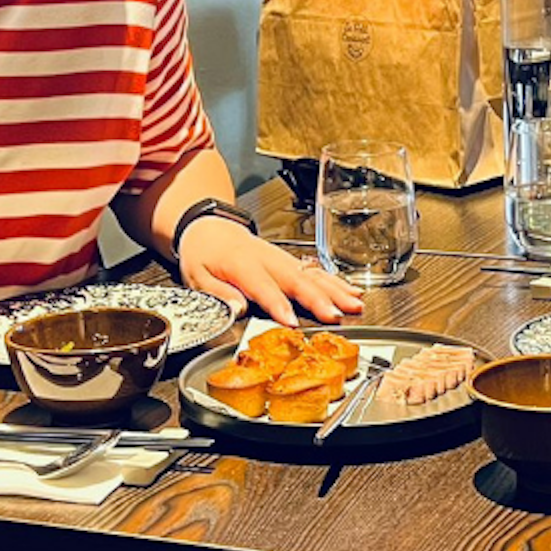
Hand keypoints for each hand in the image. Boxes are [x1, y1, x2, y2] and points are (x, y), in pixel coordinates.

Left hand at [178, 216, 365, 323]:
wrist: (210, 230)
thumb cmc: (203, 255)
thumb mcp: (196, 277)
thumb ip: (218, 293)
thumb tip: (237, 308)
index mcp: (241, 264)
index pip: (263, 286)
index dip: (278, 304)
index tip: (291, 321)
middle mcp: (268, 260)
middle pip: (297, 279)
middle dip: (319, 299)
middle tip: (335, 315)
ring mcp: (283, 258)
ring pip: (312, 274)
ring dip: (336, 290)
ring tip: (355, 304)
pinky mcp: (291, 260)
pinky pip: (317, 270)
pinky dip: (337, 281)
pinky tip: (352, 291)